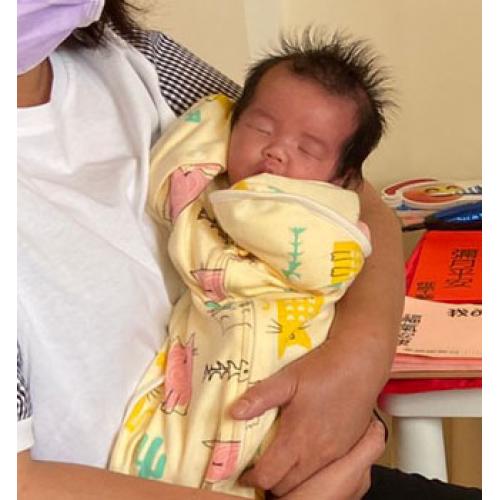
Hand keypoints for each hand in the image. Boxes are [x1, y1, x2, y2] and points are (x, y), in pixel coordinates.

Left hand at [231, 335, 383, 495]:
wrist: (361, 363)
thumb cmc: (325, 368)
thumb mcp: (287, 379)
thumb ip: (260, 397)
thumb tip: (234, 412)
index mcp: (298, 437)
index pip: (269, 475)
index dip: (251, 478)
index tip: (243, 472)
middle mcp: (318, 452)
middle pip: (288, 487)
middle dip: (270, 482)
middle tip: (258, 468)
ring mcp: (335, 452)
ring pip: (308, 480)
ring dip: (291, 478)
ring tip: (279, 462)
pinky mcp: (347, 447)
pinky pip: (326, 470)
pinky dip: (310, 470)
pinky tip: (303, 452)